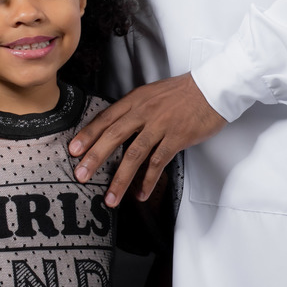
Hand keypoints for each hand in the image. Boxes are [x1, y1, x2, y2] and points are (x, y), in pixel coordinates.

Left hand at [69, 74, 226, 204]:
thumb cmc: (183, 93)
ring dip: (120, 179)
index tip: (73, 150)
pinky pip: (158, 162)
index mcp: (136, 100)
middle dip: (95, 158)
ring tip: (111, 198)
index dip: (88, 135)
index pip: (106, 118)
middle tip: (81, 176)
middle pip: (114, 136)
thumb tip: (115, 128)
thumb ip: (134, 110)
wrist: (213, 88)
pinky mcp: (177, 138)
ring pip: (134, 154)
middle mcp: (144, 112)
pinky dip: (149, 181)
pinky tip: (142, 193)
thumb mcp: (152, 94)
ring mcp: (161, 125)